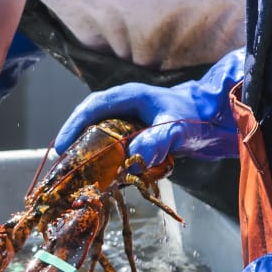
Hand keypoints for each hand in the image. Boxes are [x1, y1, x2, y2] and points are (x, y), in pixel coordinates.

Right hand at [54, 47, 243, 166]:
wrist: (210, 117)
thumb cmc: (192, 116)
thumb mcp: (175, 129)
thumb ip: (156, 143)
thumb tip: (132, 163)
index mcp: (128, 96)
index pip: (92, 108)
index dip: (73, 126)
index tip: (61, 147)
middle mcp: (122, 105)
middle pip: (88, 121)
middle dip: (74, 142)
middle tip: (63, 165)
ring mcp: (126, 119)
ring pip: (97, 134)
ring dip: (87, 152)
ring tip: (76, 172)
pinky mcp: (132, 132)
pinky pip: (110, 144)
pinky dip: (103, 159)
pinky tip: (101, 174)